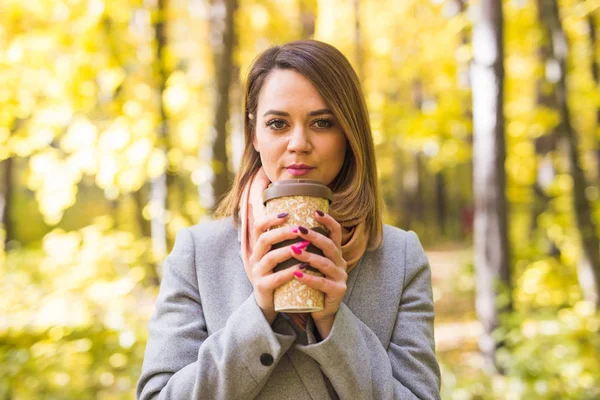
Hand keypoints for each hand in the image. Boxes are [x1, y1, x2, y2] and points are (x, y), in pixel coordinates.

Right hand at [248, 213, 303, 323]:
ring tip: (304, 245)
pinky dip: (290, 271)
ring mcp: (257, 273)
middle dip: (283, 233)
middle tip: (300, 229)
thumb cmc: (277, 275)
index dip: (270, 219)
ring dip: (288, 250)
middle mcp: (254, 259)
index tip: (287, 213)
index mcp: (257, 249)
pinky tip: (303, 267)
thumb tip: (300, 221)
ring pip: (270, 257)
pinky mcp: (263, 287)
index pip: (258, 228)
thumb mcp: (276, 257)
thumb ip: (283, 242)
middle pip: (264, 240)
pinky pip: (276, 278)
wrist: (268, 303)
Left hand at [288, 210, 346, 337]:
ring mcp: (340, 277)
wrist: (319, 311)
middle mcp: (340, 262)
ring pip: (325, 263)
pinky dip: (309, 278)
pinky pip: (322, 283)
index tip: (315, 211)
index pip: (335, 232)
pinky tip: (297, 274)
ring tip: (293, 250)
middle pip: (329, 245)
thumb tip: (284, 226)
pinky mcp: (337, 291)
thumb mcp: (309, 263)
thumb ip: (303, 248)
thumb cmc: (310, 283)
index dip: (328, 221)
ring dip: (308, 256)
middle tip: (298, 229)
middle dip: (314, 236)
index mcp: (334, 253)